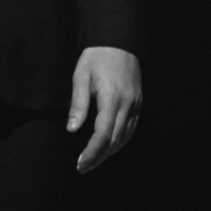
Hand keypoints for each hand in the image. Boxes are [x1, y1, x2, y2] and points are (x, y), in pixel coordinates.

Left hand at [68, 46, 141, 173]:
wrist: (118, 41)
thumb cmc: (95, 58)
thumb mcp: (80, 78)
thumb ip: (78, 105)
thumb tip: (72, 130)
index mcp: (111, 98)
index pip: (103, 134)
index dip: (92, 152)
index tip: (81, 164)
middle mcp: (127, 104)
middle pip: (115, 139)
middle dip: (99, 157)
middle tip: (83, 168)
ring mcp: (135, 104)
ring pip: (125, 136)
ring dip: (110, 152)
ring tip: (93, 162)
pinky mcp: (138, 102)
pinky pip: (131, 128)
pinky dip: (120, 141)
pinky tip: (109, 147)